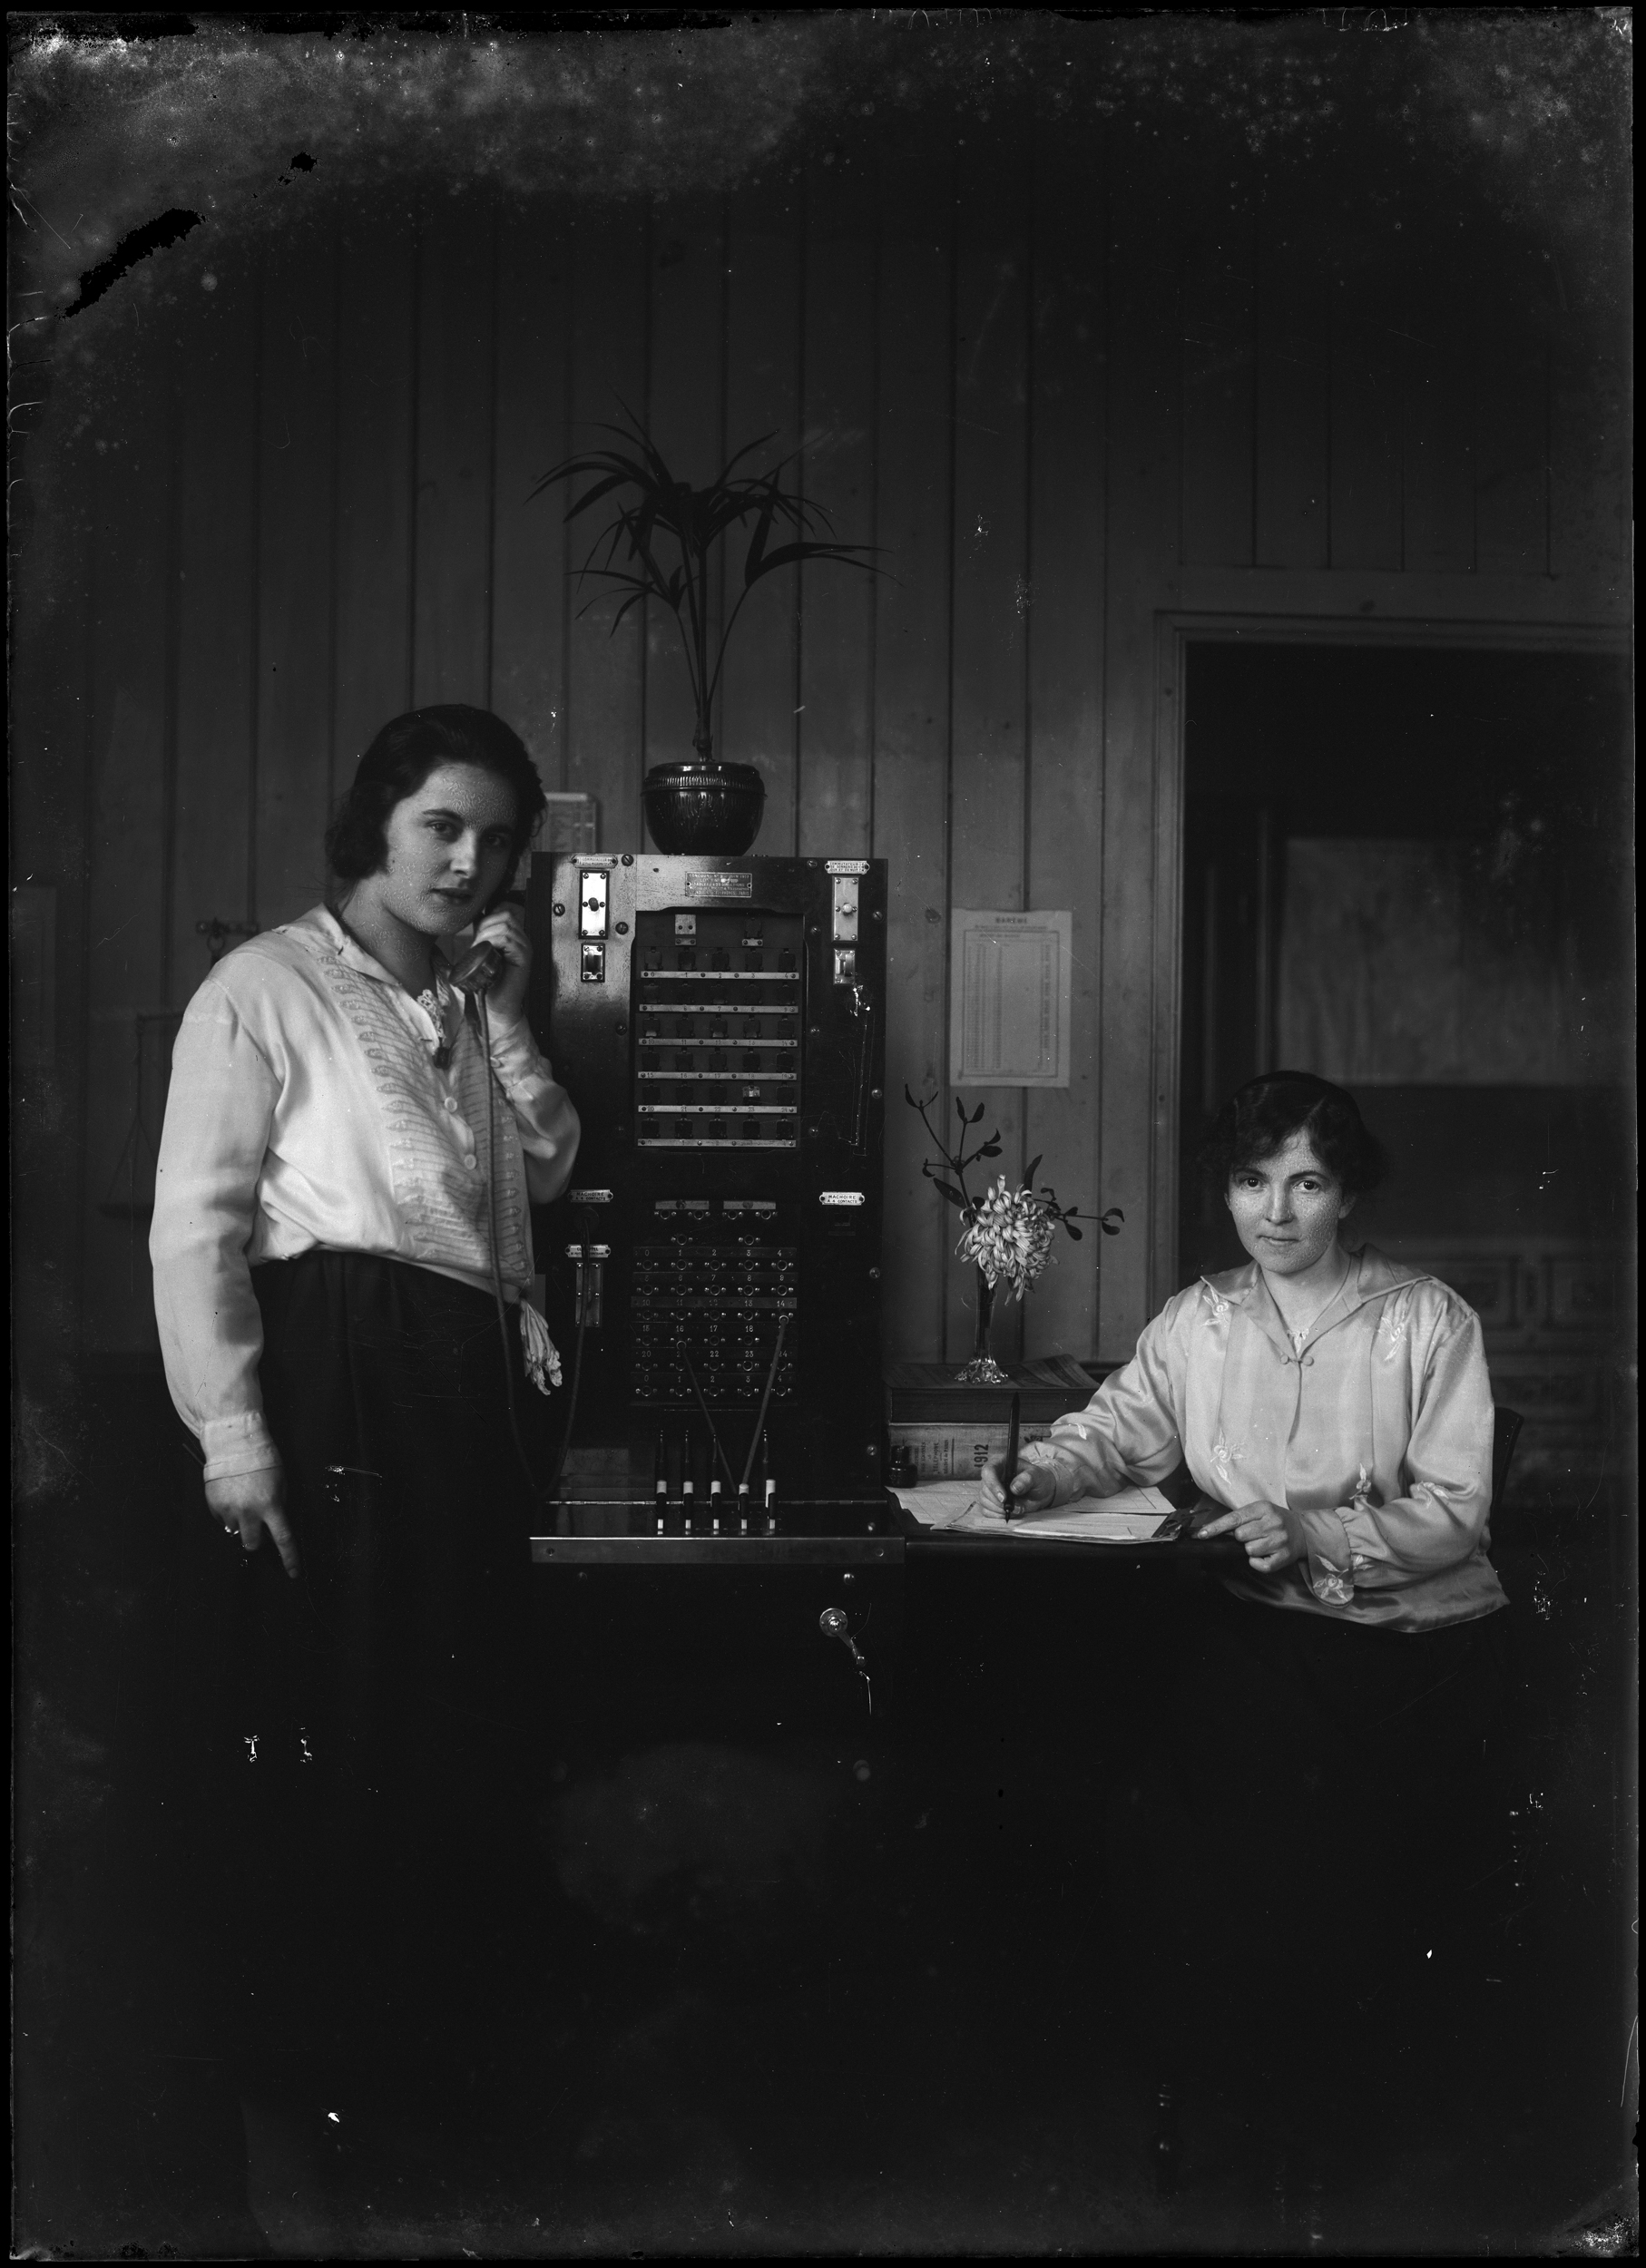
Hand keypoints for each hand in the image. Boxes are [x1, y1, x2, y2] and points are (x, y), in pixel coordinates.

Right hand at [205, 1469, 299, 1578]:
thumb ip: (279, 1506)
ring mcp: (229, 1510)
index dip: (290, 1558)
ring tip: (243, 1501)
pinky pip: (222, 1520)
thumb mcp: (281, 1483)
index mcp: (271, 1506)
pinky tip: (232, 1496)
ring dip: (242, 1524)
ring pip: (236, 1532)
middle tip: (259, 1527)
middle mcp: (249, 1511)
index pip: (283, 1540)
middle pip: (253, 1544)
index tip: (293, 1572)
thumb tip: (274, 1526)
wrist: (235, 1444)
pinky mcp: (214, 1506)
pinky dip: (228, 1513)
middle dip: (257, 1541)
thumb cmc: (263, 1461)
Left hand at [471, 900, 530, 1027]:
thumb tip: (474, 916)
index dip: (487, 918)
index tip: (476, 935)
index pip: (504, 912)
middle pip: (505, 915)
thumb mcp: (482, 953)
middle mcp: (522, 940)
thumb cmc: (489, 983)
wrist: (497, 1006)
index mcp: (514, 937)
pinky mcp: (524, 958)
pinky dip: (493, 943)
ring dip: (487, 935)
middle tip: (477, 944)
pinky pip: (509, 939)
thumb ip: (482, 935)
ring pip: (506, 926)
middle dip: (486, 925)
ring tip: (480, 951)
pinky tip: (487, 954)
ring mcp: (525, 948)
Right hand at [979, 1456, 1058, 1516]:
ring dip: (1000, 1509)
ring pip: (984, 1501)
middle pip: (985, 1489)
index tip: (1004, 1498)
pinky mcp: (990, 1502)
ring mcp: (989, 1490)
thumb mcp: (1036, 1476)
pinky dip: (997, 1515)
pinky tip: (1010, 1513)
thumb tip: (1014, 1488)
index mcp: (1000, 1463)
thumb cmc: (1037, 1479)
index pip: (988, 1471)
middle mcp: (992, 1476)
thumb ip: (1027, 1479)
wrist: (1039, 1492)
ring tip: (1018, 1509)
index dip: (993, 1485)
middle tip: (1017, 1507)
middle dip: (999, 1502)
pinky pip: (986, 1511)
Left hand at [1194, 1498, 1302, 1575]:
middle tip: (1252, 1535)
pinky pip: (1259, 1565)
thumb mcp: (1260, 1510)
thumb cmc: (1276, 1520)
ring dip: (1250, 1550)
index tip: (1201, 1534)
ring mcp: (1280, 1540)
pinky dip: (1257, 1563)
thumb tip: (1214, 1530)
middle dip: (1240, 1538)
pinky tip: (1264, 1555)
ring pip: (1249, 1551)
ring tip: (1261, 1543)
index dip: (1216, 1527)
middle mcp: (1273, 1523)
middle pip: (1240, 1536)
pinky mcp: (1284, 1556)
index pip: (1234, 1518)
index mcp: (1263, 1508)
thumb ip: (1240, 1517)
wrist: (1303, 1531)